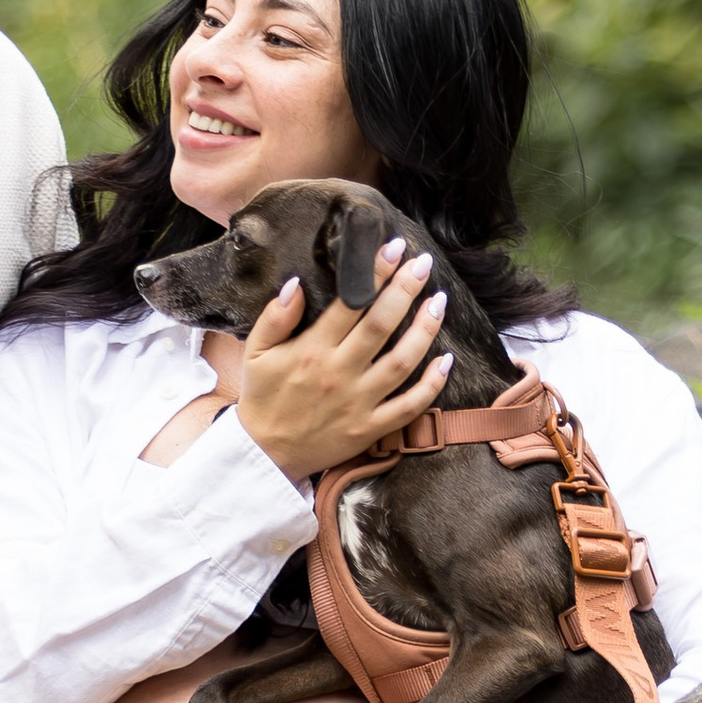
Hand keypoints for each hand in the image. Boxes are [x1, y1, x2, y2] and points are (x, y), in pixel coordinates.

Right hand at [234, 248, 450, 481]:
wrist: (264, 454)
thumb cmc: (263, 397)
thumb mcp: (255, 353)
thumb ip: (275, 317)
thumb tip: (296, 284)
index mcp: (312, 351)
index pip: (351, 304)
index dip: (375, 272)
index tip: (394, 248)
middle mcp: (339, 374)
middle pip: (382, 325)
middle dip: (406, 289)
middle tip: (424, 264)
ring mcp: (358, 403)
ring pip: (403, 362)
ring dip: (426, 329)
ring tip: (439, 301)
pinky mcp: (370, 429)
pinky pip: (409, 407)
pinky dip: (432, 385)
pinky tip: (446, 360)